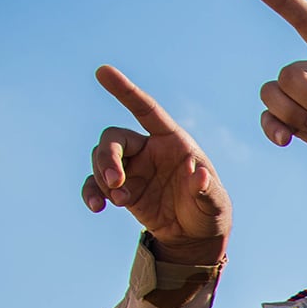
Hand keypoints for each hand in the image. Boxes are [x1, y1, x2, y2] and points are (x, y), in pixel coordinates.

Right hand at [81, 66, 230, 264]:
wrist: (194, 236)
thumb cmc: (209, 211)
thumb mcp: (215, 204)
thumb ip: (207, 190)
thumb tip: (200, 176)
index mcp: (173, 142)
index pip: (147, 110)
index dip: (126, 91)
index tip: (103, 71)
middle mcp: (148, 149)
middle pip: (115, 138)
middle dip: (108, 157)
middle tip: (114, 181)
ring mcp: (132, 168)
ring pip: (101, 159)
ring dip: (101, 177)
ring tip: (118, 201)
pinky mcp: (119, 188)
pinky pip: (95, 184)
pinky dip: (91, 192)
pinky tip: (96, 207)